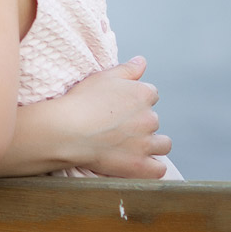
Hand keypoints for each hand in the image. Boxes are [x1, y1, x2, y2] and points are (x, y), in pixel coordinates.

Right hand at [57, 56, 171, 178]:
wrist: (68, 130)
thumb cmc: (82, 101)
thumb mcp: (103, 77)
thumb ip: (127, 69)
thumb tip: (142, 62)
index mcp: (143, 94)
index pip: (150, 95)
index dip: (136, 101)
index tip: (121, 107)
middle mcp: (150, 118)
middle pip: (153, 119)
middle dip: (141, 122)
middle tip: (118, 126)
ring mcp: (146, 143)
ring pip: (163, 144)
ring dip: (152, 144)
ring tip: (131, 145)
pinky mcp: (140, 165)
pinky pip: (158, 169)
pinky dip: (152, 167)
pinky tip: (139, 163)